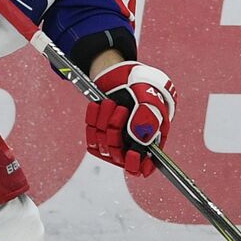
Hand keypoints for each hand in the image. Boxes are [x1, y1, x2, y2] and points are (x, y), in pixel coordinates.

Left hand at [85, 61, 177, 176]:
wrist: (122, 73)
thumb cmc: (143, 86)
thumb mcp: (150, 100)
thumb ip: (147, 122)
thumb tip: (140, 144)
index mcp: (150, 141)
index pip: (143, 167)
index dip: (137, 165)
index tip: (133, 154)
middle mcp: (131, 144)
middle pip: (118, 156)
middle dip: (116, 132)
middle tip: (121, 109)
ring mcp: (114, 138)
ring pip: (103, 144)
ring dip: (105, 121)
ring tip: (111, 102)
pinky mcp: (99, 130)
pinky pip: (90, 133)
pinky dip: (93, 118)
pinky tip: (99, 104)